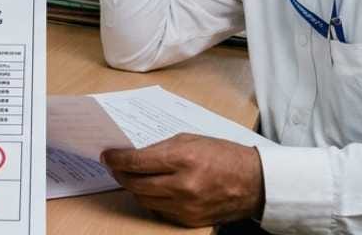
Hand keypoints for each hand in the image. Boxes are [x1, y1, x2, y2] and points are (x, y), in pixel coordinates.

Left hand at [102, 133, 263, 226]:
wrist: (254, 182)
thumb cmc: (223, 155)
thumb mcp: (190, 140)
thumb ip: (161, 148)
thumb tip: (134, 155)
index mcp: (183, 159)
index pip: (137, 162)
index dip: (117, 160)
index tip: (107, 156)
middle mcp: (183, 185)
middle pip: (136, 184)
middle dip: (120, 174)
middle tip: (114, 166)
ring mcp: (186, 206)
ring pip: (144, 200)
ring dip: (134, 188)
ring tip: (132, 177)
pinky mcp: (189, 220)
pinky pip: (159, 211)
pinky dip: (151, 200)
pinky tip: (152, 190)